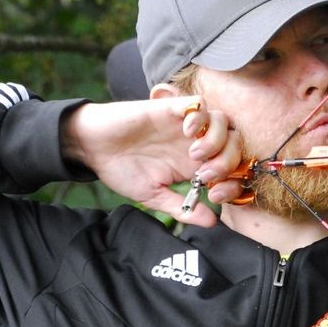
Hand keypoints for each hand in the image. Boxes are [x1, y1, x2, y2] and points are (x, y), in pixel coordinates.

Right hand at [60, 97, 245, 226]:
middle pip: (235, 142)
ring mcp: (185, 124)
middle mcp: (196, 142)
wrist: (92, 147)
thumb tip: (212, 222)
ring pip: (222, 121)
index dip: (233, 181)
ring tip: (195, 154)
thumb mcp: (153, 196)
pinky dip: (200, 116)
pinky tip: (186, 131)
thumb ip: (182, 207)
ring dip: (216, 139)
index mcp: (195, 164)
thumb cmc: (121, 170)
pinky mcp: (170, 108)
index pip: (232, 167)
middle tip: (205, 174)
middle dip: (228, 160)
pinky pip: (198, 104)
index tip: (216, 196)